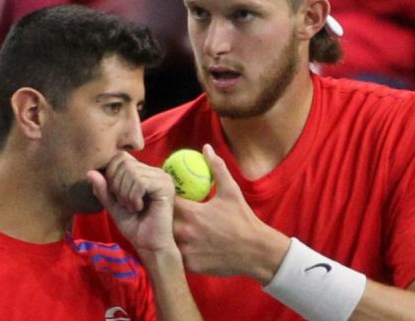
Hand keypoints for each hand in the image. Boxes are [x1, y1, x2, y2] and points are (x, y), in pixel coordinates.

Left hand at [89, 152, 176, 253]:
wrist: (149, 245)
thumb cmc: (134, 226)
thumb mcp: (113, 206)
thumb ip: (103, 190)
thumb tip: (89, 172)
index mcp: (144, 172)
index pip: (120, 157)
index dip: (111, 175)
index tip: (117, 196)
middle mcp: (155, 171)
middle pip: (124, 163)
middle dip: (117, 186)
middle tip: (125, 204)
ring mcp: (162, 177)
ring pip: (131, 172)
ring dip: (125, 194)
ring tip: (133, 207)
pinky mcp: (166, 186)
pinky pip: (140, 182)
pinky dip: (133, 197)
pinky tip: (140, 207)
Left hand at [173, 144, 288, 283]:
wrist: (256, 252)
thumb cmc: (243, 220)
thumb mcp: (231, 191)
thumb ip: (216, 167)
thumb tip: (206, 148)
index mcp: (191, 213)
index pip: (164, 199)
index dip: (160, 194)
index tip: (161, 190)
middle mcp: (185, 232)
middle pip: (159, 220)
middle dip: (158, 213)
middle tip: (159, 208)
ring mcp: (186, 251)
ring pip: (164, 239)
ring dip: (164, 232)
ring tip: (164, 225)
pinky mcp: (189, 266)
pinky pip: (175, 255)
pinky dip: (174, 248)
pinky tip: (176, 242)